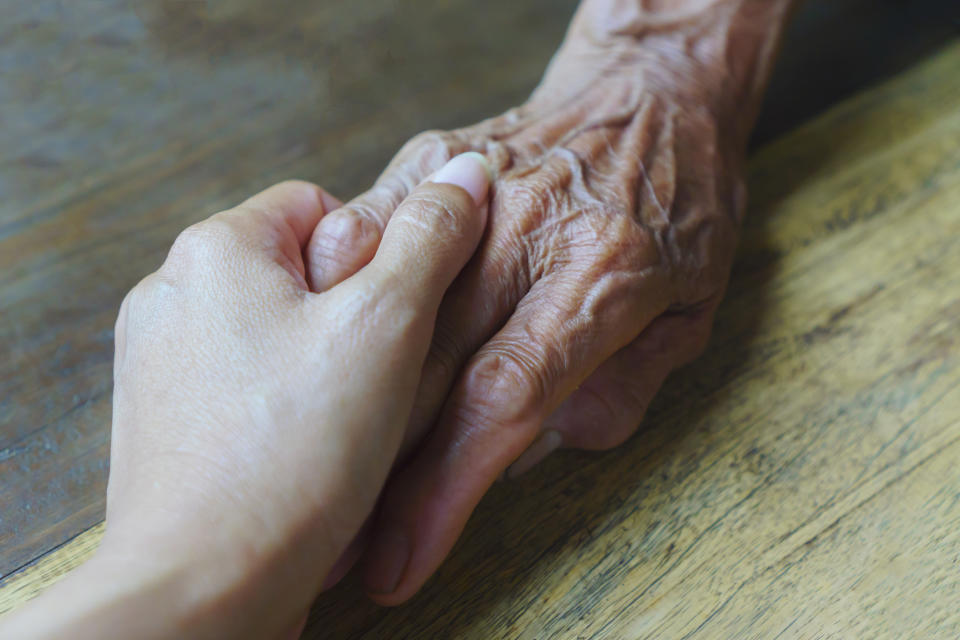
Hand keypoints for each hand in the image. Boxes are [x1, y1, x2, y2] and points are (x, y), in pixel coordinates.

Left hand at [0, 154, 489, 638]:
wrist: (204, 588)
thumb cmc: (293, 451)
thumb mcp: (386, 325)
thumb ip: (430, 239)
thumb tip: (465, 172)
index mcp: (217, 248)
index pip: (321, 208)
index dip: (378, 257)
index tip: (397, 316)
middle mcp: (173, 294)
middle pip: (301, 276)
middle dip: (351, 320)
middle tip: (377, 379)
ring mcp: (163, 362)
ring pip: (279, 339)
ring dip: (325, 372)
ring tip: (344, 428)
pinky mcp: (170, 422)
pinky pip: (250, 391)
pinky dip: (287, 414)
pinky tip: (309, 457)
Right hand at [305, 5, 766, 602]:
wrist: (653, 85)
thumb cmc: (681, 199)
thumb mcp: (696, 304)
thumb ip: (630, 384)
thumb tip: (553, 439)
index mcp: (602, 273)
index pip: (505, 399)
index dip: (445, 489)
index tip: (403, 555)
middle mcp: (525, 232)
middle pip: (426, 368)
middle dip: (378, 471)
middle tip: (342, 545)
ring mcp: (472, 192)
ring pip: (378, 304)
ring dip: (336, 395)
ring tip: (304, 471)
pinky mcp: (433, 161)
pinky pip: (362, 230)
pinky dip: (328, 294)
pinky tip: (303, 352)